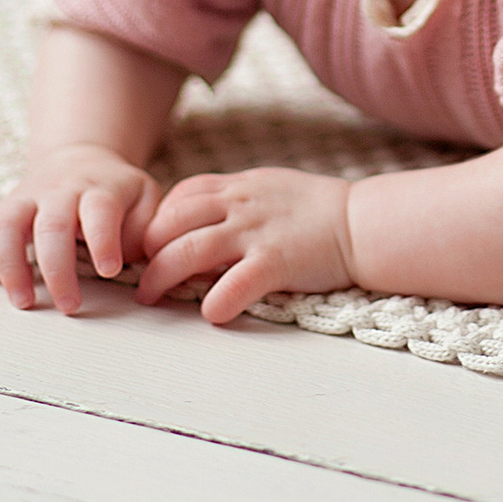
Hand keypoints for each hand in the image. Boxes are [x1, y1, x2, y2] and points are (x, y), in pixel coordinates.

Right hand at [0, 142, 163, 314]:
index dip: (103, 240)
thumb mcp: (144, 198)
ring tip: (24, 303)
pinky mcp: (3, 212)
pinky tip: (9, 288)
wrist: (78, 159)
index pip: (100, 210)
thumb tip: (130, 259)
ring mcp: (25, 200)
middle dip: (58, 270)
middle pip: (51, 226)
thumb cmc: (115, 192)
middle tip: (70, 306)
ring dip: (12, 268)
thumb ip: (144, 227)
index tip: (110, 270)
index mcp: (99, 189)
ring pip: (6, 228)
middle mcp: (59, 191)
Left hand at [137, 168, 354, 324]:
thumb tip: (199, 215)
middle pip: (171, 224)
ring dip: (162, 278)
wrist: (361, 222)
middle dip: (147, 252)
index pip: (180, 196)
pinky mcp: (275, 262)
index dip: (158, 221)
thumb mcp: (268, 187)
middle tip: (141, 277)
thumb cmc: (317, 209)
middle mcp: (239, 206)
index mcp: (238, 187)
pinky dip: (214, 302)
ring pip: (189, 251)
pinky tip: (210, 314)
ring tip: (151, 298)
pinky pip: (234, 284)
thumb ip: (234, 198)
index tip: (151, 246)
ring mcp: (255, 233)